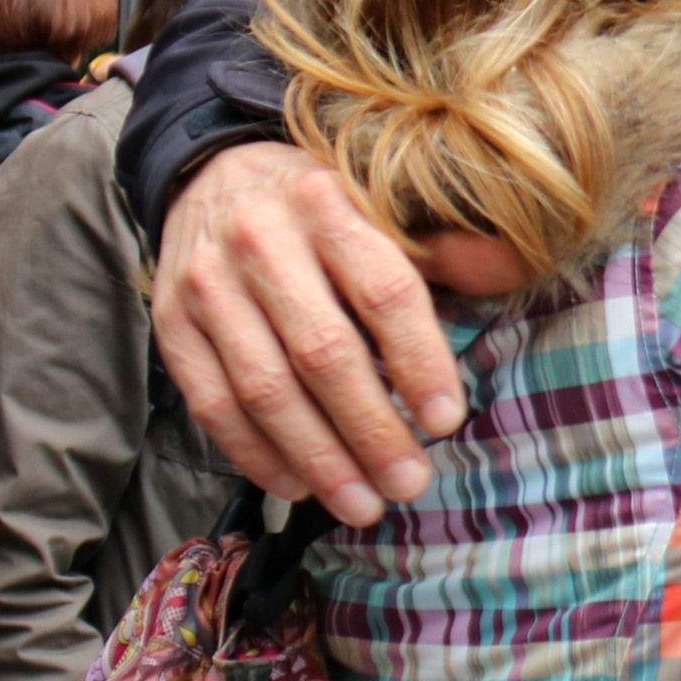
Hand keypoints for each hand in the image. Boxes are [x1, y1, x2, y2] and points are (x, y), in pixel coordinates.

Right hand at [150, 142, 466, 523]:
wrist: (207, 175)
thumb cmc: (314, 207)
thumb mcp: (376, 204)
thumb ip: (439, 249)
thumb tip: (510, 269)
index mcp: (327, 203)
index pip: (383, 290)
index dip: (418, 360)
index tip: (446, 420)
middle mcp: (260, 240)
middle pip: (322, 351)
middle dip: (371, 429)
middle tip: (409, 483)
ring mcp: (207, 285)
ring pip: (264, 389)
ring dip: (318, 458)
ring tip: (362, 504)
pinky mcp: (171, 324)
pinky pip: (213, 404)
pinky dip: (256, 454)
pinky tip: (299, 484)